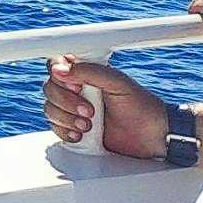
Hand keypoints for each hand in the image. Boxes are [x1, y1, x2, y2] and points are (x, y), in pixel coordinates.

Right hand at [46, 57, 168, 159]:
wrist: (153, 137)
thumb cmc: (142, 107)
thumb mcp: (118, 83)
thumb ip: (89, 71)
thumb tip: (59, 70)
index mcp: (86, 73)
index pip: (56, 65)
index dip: (59, 75)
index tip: (76, 87)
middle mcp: (76, 89)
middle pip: (49, 88)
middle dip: (66, 102)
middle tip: (89, 110)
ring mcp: (72, 109)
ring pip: (49, 108)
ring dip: (66, 118)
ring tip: (89, 125)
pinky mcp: (72, 128)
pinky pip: (54, 127)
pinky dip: (65, 131)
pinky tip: (81, 135)